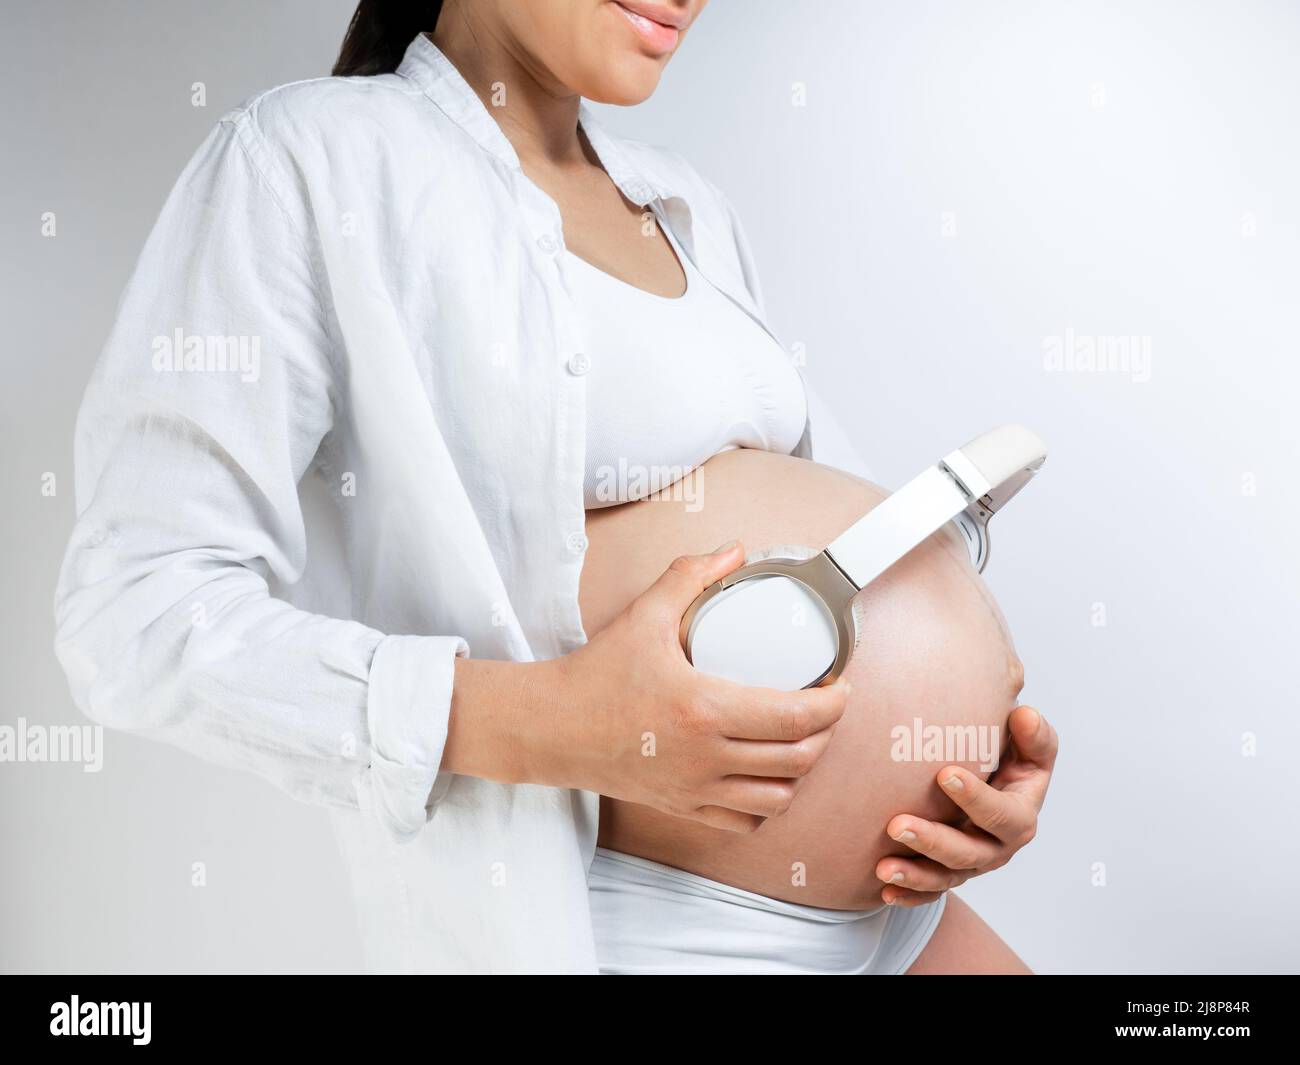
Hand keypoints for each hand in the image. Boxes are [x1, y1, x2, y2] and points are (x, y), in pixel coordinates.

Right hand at [550, 541, 850, 831]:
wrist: (550, 728)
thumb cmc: (595, 676)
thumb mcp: (643, 616)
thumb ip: (689, 578)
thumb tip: (732, 551)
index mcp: (704, 709)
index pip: (796, 717)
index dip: (833, 705)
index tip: (839, 686)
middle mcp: (706, 757)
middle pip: (798, 759)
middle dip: (825, 733)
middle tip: (825, 707)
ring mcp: (695, 789)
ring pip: (777, 798)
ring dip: (799, 771)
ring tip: (799, 741)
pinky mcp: (682, 807)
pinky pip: (743, 823)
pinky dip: (765, 805)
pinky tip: (764, 778)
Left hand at [874, 704, 1058, 905]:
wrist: (996, 784)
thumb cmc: (1011, 762)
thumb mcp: (1031, 748)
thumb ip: (1033, 735)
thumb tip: (1024, 715)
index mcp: (1019, 816)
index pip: (1001, 814)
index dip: (975, 798)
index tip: (944, 774)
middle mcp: (997, 847)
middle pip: (968, 853)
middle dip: (933, 841)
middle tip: (897, 824)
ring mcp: (972, 864)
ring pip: (945, 877)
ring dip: (915, 874)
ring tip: (883, 867)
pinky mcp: (950, 873)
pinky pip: (931, 892)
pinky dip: (910, 895)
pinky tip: (885, 892)